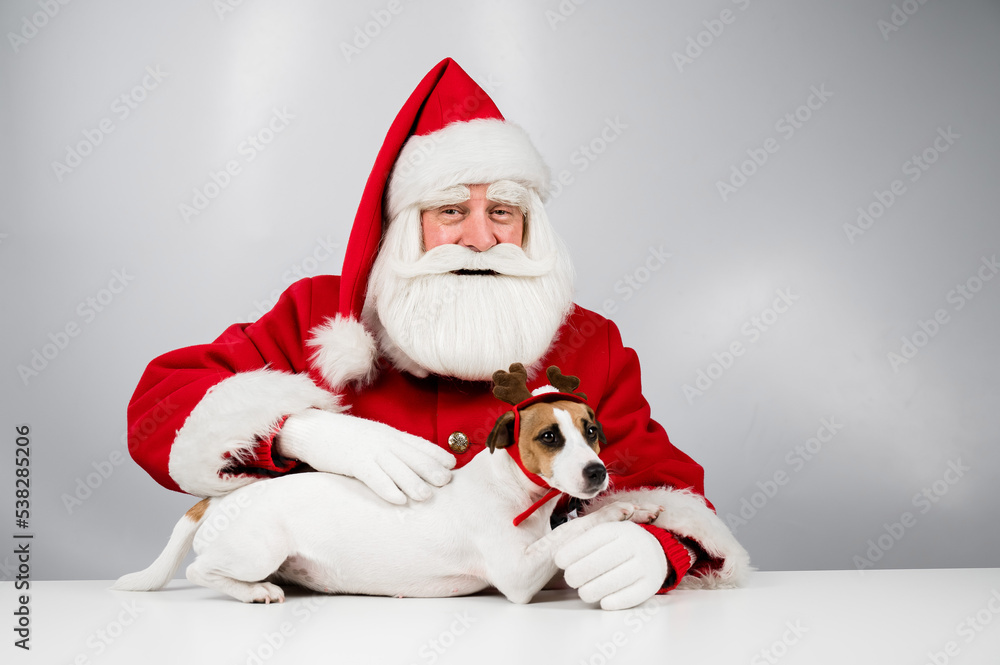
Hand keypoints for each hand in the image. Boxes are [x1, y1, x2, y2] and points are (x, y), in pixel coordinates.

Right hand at [276, 409, 454, 503]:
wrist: (311, 429)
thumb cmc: (341, 437)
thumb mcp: (370, 437)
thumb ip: (388, 447)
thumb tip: (406, 462)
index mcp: (388, 434)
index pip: (416, 443)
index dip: (435, 453)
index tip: (452, 464)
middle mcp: (382, 440)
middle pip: (411, 455)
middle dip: (430, 469)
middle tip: (447, 482)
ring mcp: (368, 450)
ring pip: (396, 467)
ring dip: (412, 482)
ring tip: (427, 496)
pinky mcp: (352, 460)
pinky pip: (373, 475)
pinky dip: (386, 488)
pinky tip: (398, 500)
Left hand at [555, 520, 667, 609]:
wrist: (654, 552)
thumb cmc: (617, 545)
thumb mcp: (605, 534)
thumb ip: (583, 540)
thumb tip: (557, 557)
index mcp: (619, 529)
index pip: (593, 539)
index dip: (573, 551)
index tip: (559, 561)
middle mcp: (634, 544)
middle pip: (601, 561)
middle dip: (580, 572)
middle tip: (570, 579)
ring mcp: (646, 564)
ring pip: (613, 581)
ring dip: (593, 590)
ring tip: (583, 592)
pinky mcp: (651, 584)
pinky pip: (630, 596)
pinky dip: (613, 601)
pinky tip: (602, 601)